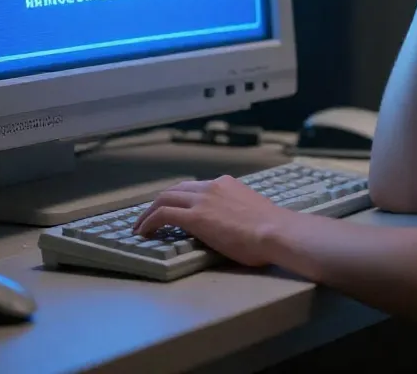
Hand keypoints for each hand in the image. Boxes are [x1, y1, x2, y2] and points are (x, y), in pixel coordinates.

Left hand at [133, 176, 290, 266]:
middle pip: (175, 190)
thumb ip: (237, 211)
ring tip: (140, 227)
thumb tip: (234, 224)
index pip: (194, 188)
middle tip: (148, 218)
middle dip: (158, 203)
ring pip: (164, 199)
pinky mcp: (195, 217)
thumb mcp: (252, 211)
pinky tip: (144, 233)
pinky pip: (163, 215)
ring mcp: (202, 200)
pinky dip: (149, 222)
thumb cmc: (273, 230)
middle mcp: (211, 186)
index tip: (172, 210)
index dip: (178, 199)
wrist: (276, 232)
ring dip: (149, 213)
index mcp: (226, 184)